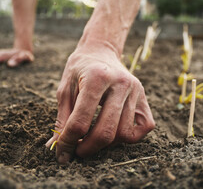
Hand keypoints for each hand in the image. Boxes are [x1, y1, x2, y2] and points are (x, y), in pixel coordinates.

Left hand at [45, 41, 154, 162]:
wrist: (100, 50)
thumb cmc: (79, 69)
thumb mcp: (65, 89)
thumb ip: (62, 119)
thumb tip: (58, 147)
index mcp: (97, 78)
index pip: (81, 121)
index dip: (68, 142)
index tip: (62, 152)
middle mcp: (121, 83)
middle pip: (106, 132)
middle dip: (88, 149)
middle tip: (77, 151)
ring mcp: (136, 90)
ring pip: (124, 134)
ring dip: (106, 144)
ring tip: (93, 138)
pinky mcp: (144, 97)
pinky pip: (144, 127)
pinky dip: (129, 137)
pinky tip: (114, 133)